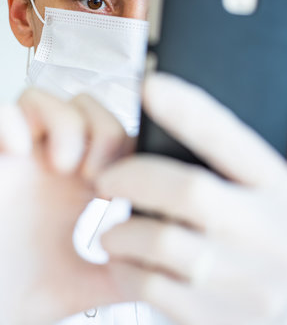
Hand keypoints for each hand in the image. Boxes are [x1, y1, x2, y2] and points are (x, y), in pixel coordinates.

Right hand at [0, 89, 128, 324]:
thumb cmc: (20, 292)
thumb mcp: (85, 283)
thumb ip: (125, 271)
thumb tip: (165, 262)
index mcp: (77, 186)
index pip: (116, 137)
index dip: (129, 147)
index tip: (125, 186)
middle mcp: (49, 164)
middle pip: (89, 108)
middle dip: (103, 133)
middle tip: (96, 177)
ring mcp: (17, 158)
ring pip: (47, 99)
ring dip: (67, 126)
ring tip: (63, 166)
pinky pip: (1, 112)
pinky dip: (12, 122)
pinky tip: (18, 152)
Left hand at [97, 74, 286, 324]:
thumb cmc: (274, 249)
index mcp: (283, 195)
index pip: (230, 141)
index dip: (189, 110)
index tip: (151, 87)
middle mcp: (271, 236)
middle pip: (188, 190)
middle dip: (134, 177)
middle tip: (106, 180)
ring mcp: (245, 282)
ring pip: (162, 242)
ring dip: (122, 232)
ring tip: (112, 231)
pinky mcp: (215, 318)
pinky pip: (153, 288)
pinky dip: (125, 271)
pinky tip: (125, 264)